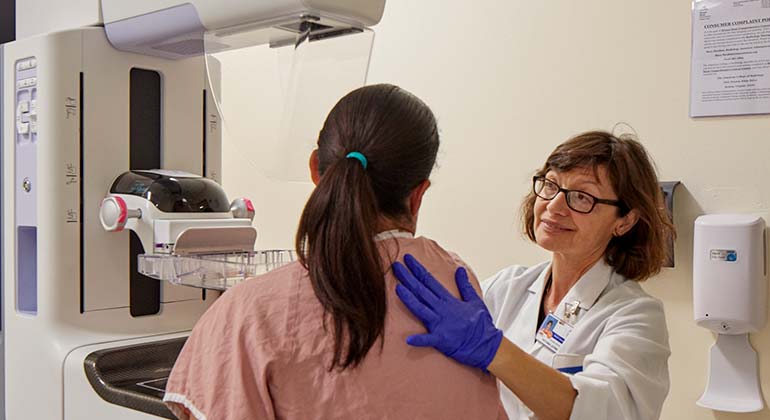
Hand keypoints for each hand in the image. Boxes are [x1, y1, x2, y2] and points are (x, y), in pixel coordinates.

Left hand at [393, 254, 502, 370]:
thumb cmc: (481, 324)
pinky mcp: (442, 340)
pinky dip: (419, 340)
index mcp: (449, 301)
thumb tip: (459, 269)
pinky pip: (428, 340)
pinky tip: (408, 339)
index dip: (417, 269)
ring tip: (397, 288)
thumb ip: (464, 285)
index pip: (430, 281)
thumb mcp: (475, 301)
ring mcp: (441, 324)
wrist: (487, 345)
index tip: (407, 258)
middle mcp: (442, 310)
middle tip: (395, 265)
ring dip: (408, 299)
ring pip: (421, 309)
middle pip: (421, 291)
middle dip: (408, 278)